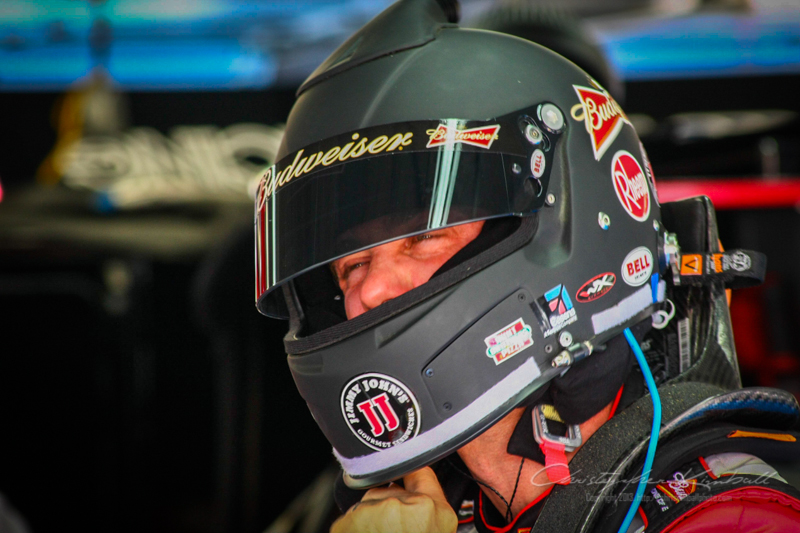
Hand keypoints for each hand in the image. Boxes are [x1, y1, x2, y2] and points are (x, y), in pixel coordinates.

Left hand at [331, 467, 457, 532]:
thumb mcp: (440, 529)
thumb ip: (429, 505)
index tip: (407, 476)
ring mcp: (369, 514)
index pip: (419, 471)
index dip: (412, 475)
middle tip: (397, 532)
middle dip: (390, 505)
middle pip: (389, 489)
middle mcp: (398, 505)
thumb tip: (413, 480)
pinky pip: (350, 520)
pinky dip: (355, 531)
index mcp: (430, 508)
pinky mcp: (344, 525)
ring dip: (371, 518)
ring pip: (367, 505)